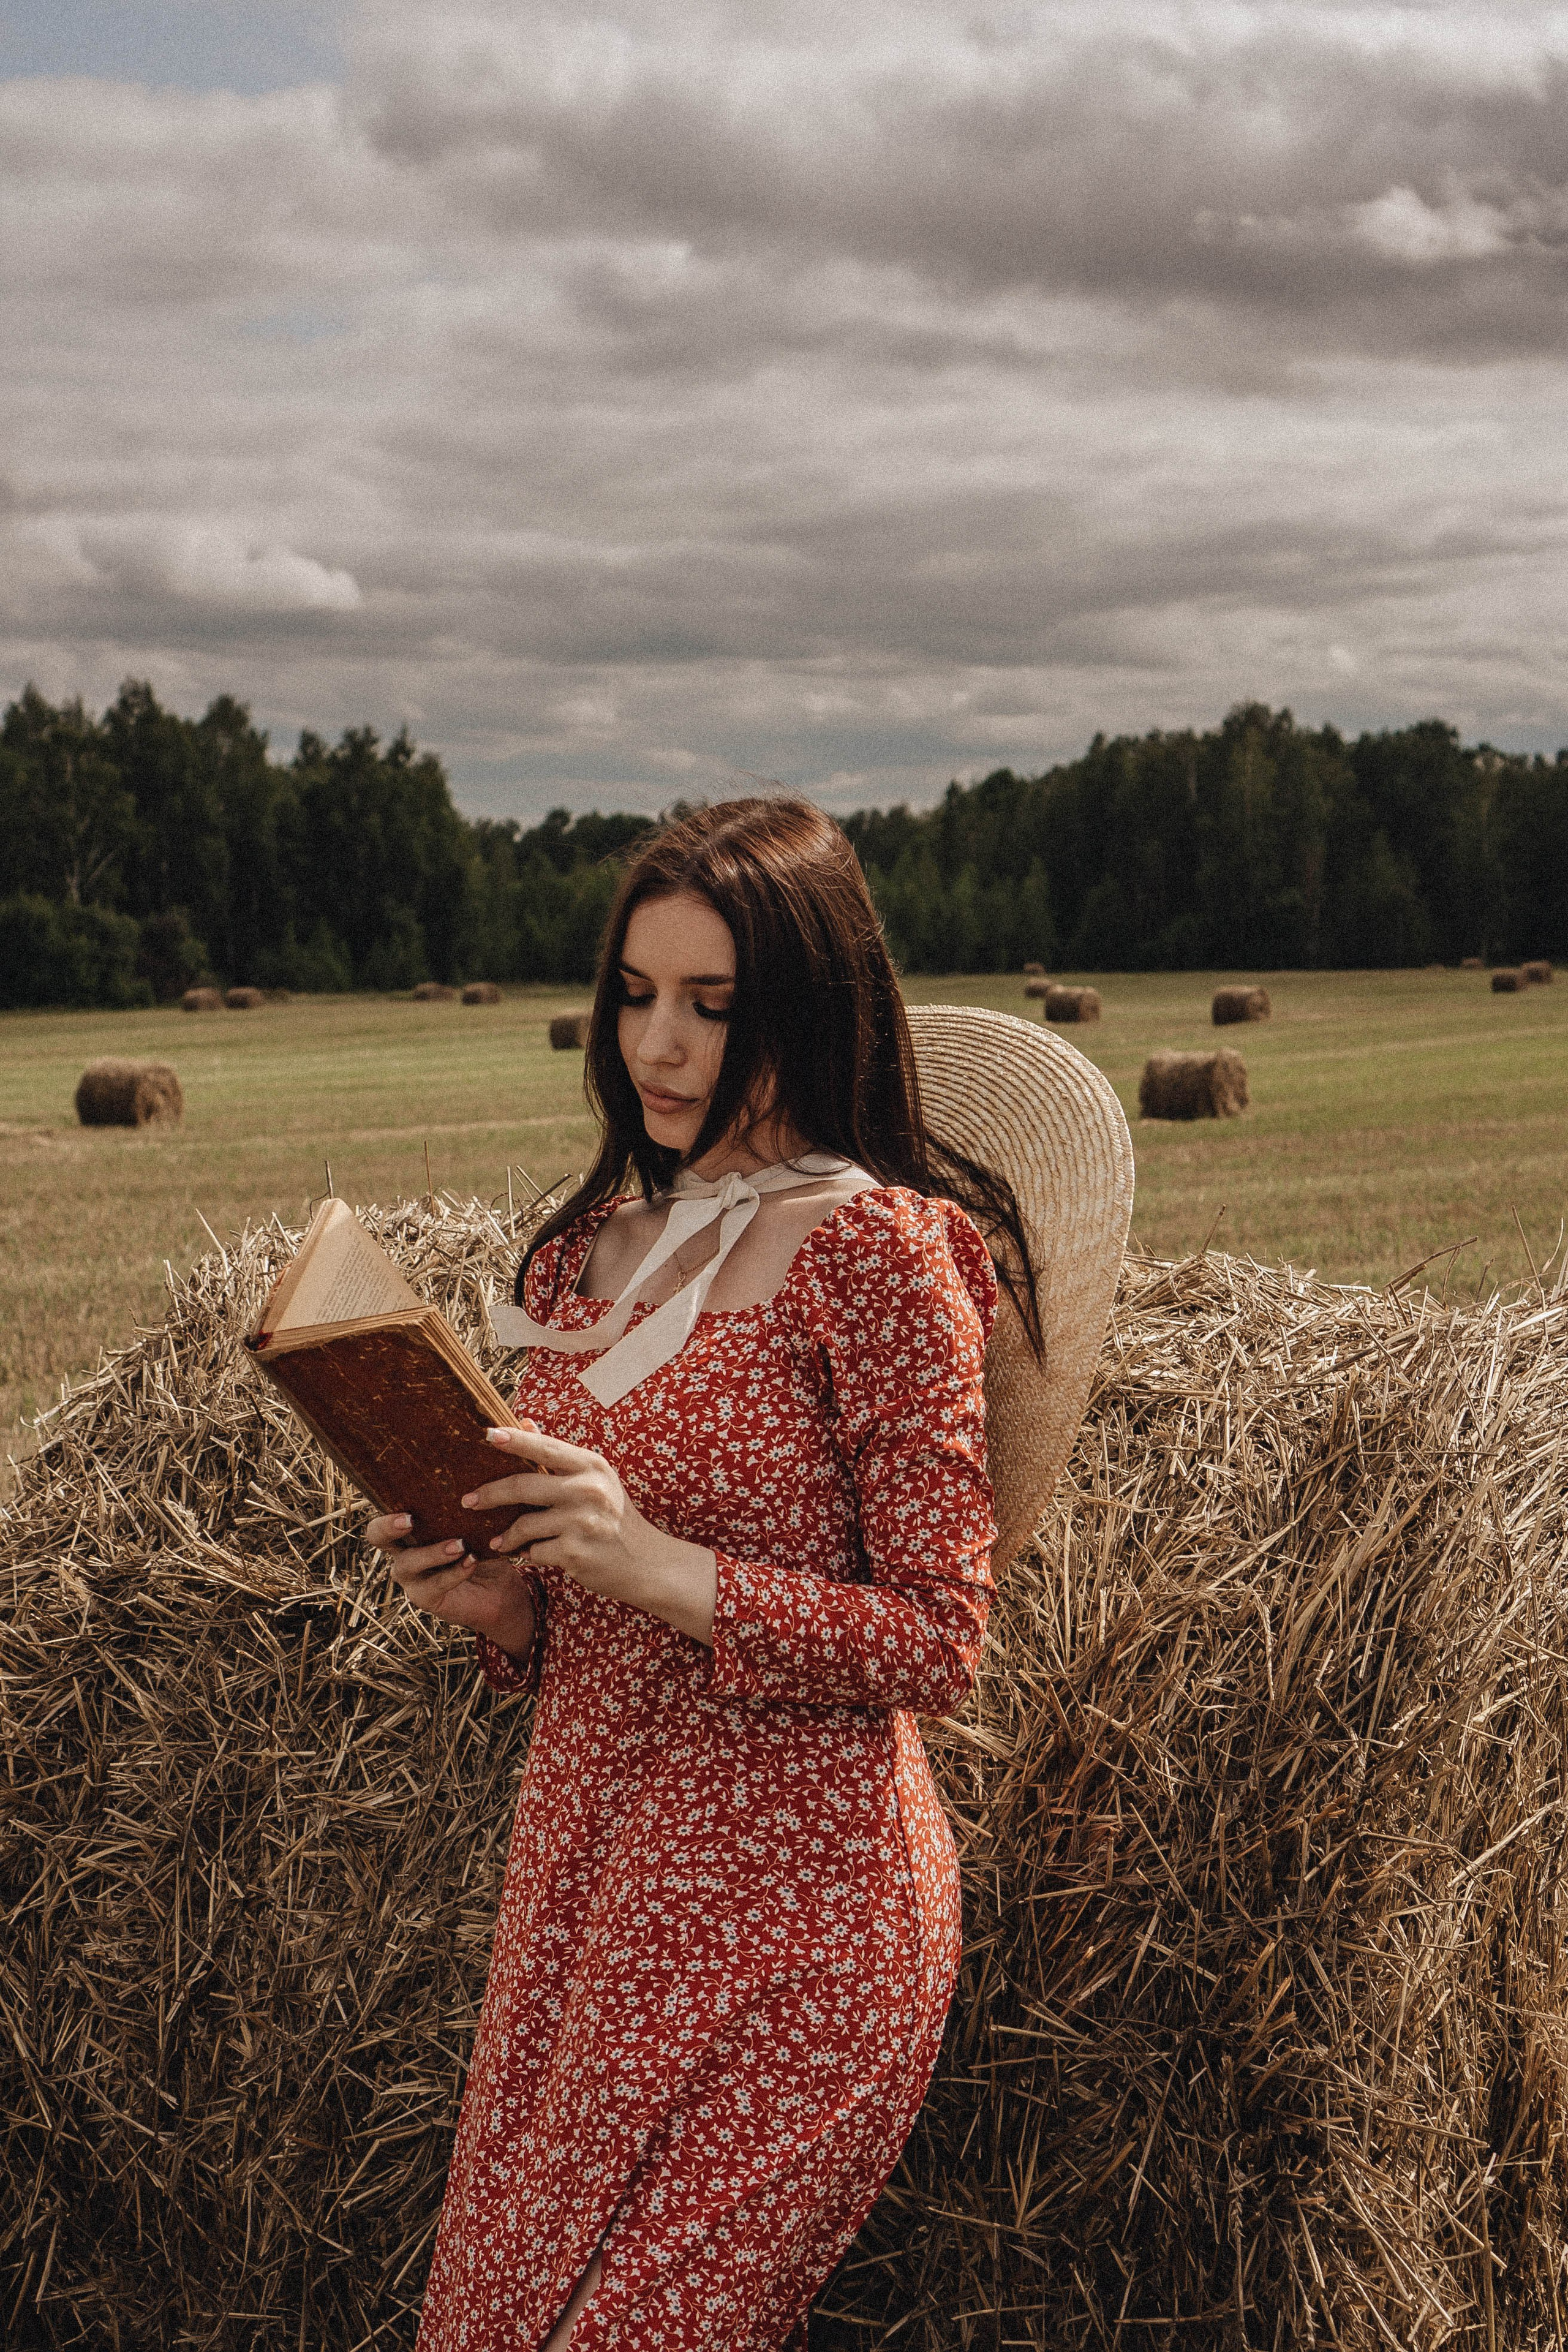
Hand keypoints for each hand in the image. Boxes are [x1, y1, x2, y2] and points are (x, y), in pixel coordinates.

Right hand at [364, 1512, 537, 1658]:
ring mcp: (411, 1577)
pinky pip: (435, 1584)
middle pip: (377, 1536)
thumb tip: (472, 1485)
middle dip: (388, 1526)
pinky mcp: (425, 1598)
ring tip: (460, 1544)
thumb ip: (465, 1507)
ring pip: (407, 1563)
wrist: (500, 1590)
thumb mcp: (475, 1523)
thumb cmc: (484, 1547)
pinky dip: (455, 1572)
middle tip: (409, 1520)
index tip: (406, 1507)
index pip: (385, 1512)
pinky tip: (472, 1560)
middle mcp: (403, 1550)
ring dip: (432, 1552)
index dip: (386, 1510)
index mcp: (409, 1528)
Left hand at [462, 1421, 716, 1645]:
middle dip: (490, 1494)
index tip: (485, 1435)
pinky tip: (528, 1556)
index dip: (513, 1440)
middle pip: (523, 1485)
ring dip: (507, 1535)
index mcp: (592, 1466)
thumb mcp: (596, 1480)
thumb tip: (524, 1422)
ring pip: (525, 1524)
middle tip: (468, 1500)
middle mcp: (588, 1489)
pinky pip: (535, 1551)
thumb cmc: (615, 1518)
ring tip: (498, 1541)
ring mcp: (582, 1521)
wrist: (646, 1563)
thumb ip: (558, 1455)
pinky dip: (528, 1555)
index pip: (544, 1447)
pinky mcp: (575, 1552)